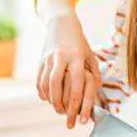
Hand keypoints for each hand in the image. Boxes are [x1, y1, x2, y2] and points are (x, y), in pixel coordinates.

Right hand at [37, 13, 100, 128]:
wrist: (61, 23)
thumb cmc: (79, 42)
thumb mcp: (89, 54)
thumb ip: (94, 71)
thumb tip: (97, 89)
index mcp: (76, 56)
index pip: (76, 81)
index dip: (76, 99)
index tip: (77, 112)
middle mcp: (61, 57)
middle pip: (56, 83)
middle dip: (58, 101)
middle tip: (62, 113)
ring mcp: (49, 58)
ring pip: (45, 82)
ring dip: (49, 98)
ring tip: (55, 107)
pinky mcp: (40, 59)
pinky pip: (39, 78)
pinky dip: (41, 91)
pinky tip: (46, 98)